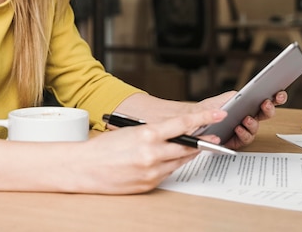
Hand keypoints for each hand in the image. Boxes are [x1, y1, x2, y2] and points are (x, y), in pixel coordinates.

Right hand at [83, 108, 226, 193]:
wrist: (84, 167)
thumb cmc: (103, 146)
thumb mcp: (130, 130)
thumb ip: (153, 131)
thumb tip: (174, 132)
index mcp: (147, 134)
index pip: (182, 125)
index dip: (203, 119)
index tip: (217, 115)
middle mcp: (152, 153)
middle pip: (187, 147)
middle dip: (201, 142)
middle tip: (213, 138)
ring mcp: (152, 171)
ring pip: (179, 162)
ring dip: (186, 155)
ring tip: (191, 149)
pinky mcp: (149, 184)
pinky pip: (167, 174)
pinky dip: (170, 166)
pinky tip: (167, 161)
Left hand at [195, 90, 287, 148]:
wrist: (193, 126)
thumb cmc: (205, 111)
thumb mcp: (215, 102)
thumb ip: (229, 99)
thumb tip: (236, 100)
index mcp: (244, 104)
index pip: (264, 99)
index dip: (275, 97)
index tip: (278, 92)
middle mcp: (246, 116)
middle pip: (264, 113)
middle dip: (269, 109)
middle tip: (265, 104)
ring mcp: (243, 129)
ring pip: (255, 127)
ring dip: (253, 123)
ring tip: (246, 118)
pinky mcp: (237, 140)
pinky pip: (245, 138)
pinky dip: (243, 133)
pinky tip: (238, 128)